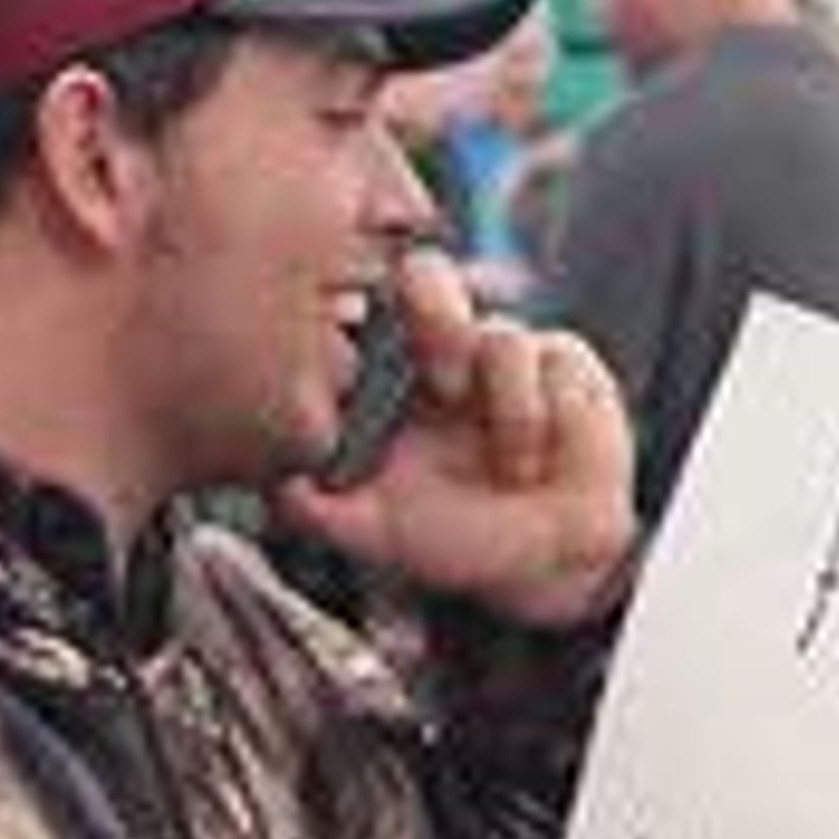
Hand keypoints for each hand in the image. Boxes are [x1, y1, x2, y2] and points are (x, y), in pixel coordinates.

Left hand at [281, 246, 634, 626]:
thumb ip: (315, 509)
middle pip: (429, 274)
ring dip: (509, 414)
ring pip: (502, 338)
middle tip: (445, 386)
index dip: (362, 296)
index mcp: (394, 374)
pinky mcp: (566, 365)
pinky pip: (555, 367)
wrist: (545, 565)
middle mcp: (447, 350)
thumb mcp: (374, 529)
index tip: (362, 338)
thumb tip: (273, 480)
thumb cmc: (456, 537)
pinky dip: (546, 423)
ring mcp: (508, 352)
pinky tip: (545, 463)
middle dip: (436, 316)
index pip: (364, 305)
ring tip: (511, 472)